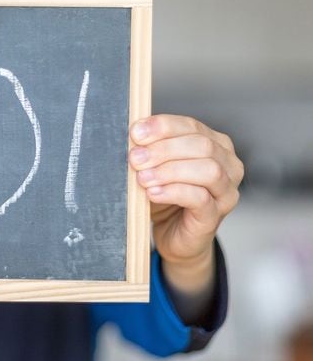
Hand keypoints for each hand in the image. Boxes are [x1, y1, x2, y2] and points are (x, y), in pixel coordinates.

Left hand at [128, 114, 243, 285]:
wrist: (171, 234)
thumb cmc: (165, 196)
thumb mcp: (156, 167)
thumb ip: (150, 149)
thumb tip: (134, 135)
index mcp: (215, 144)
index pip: (191, 126)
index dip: (163, 127)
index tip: (135, 133)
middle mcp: (228, 165)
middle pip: (202, 146)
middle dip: (163, 149)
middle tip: (135, 158)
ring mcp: (226, 192)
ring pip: (208, 170)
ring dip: (170, 171)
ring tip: (143, 177)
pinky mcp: (216, 215)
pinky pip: (200, 198)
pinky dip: (173, 192)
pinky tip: (153, 192)